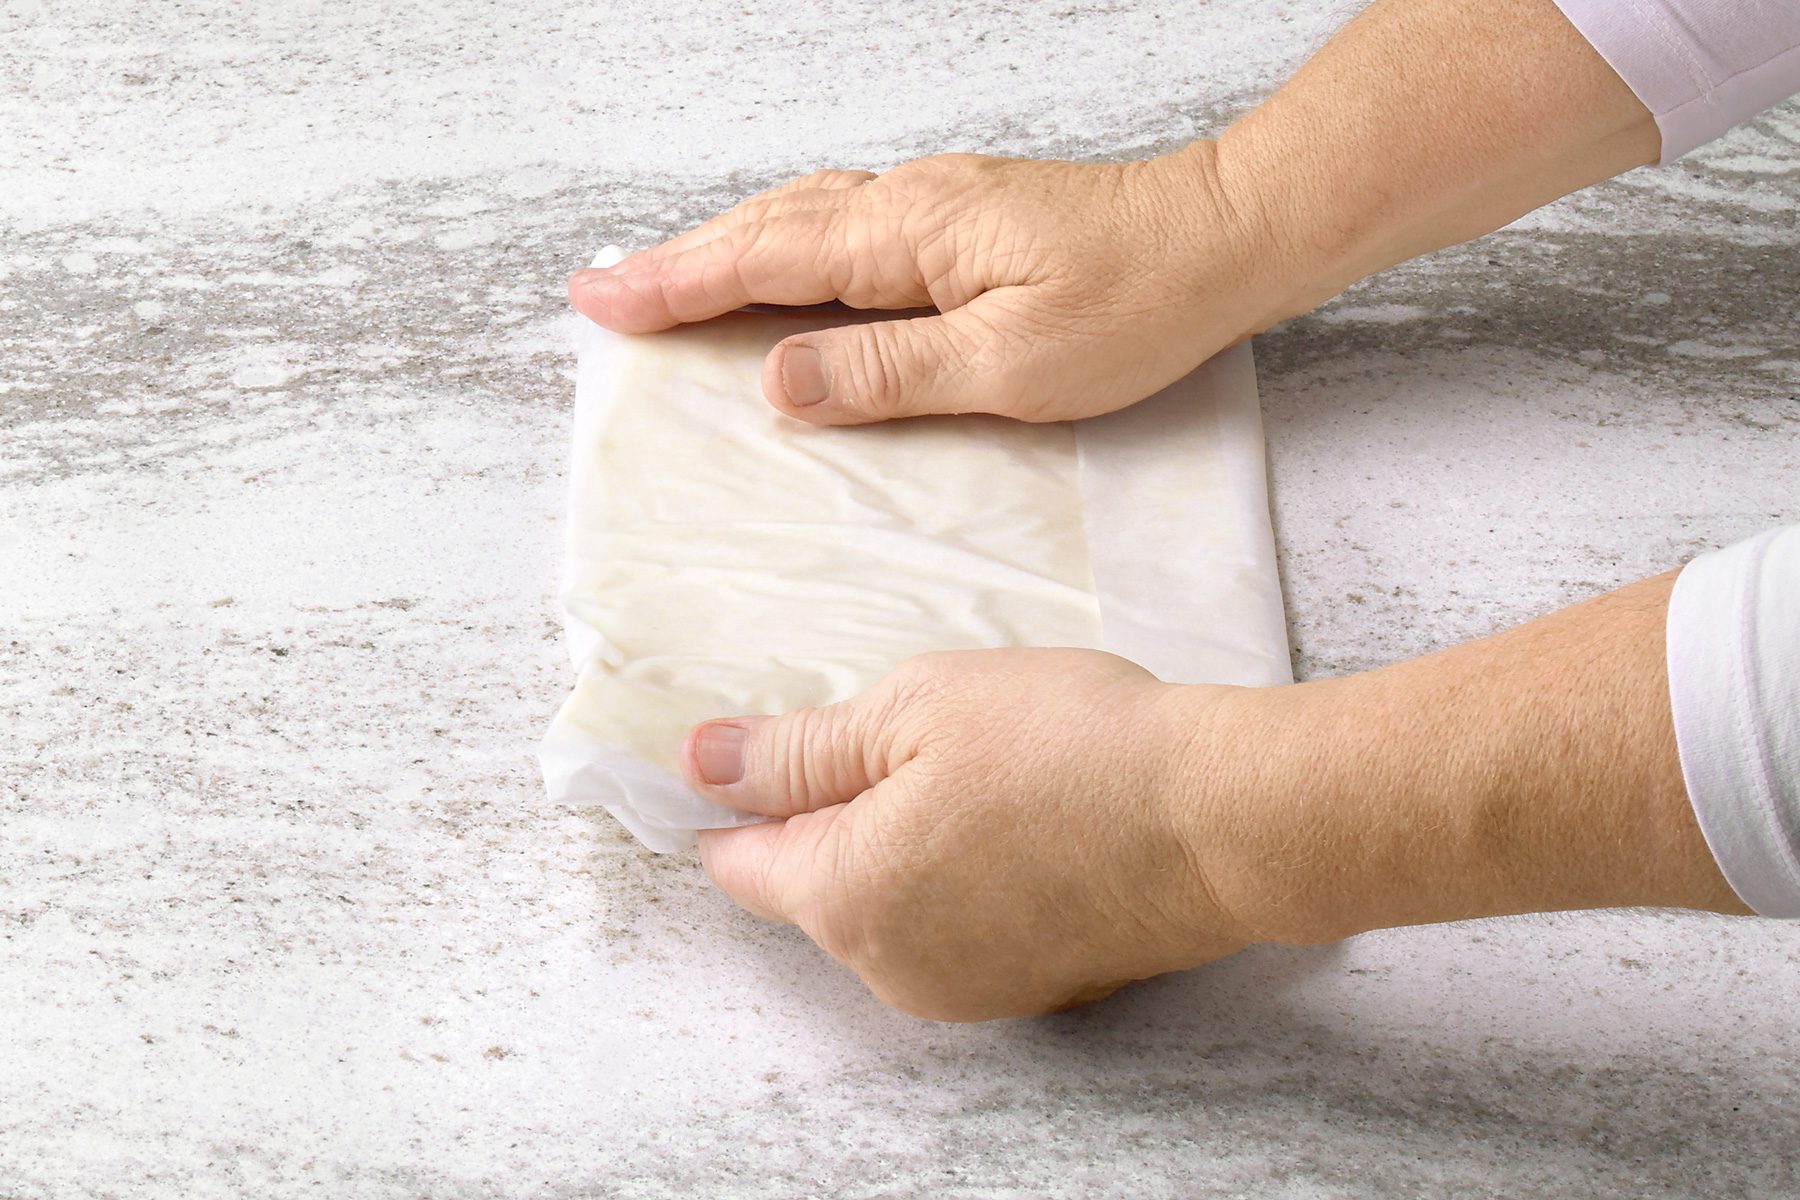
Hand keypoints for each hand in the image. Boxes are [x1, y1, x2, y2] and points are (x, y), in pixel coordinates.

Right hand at [569, 148, 1279, 424]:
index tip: (602, 300)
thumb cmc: (1136, 303)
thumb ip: (888, 371)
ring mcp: (934, 202)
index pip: (765, 260)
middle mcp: (909, 202)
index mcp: (910, 235)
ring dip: (724, 247)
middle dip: (676, 261)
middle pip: (766, 226)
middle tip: (601, 290)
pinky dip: (785, 242)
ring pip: (801, 217)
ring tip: (664, 278)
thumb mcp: (1010, 361)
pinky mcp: (960, 216)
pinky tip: (780, 262)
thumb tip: (776, 378)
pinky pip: (842, 222)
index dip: (676, 283)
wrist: (1222, 238)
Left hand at [677, 575, 1747, 1021]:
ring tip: (969, 764)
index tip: (744, 752)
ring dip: (903, 843)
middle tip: (890, 730)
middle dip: (832, 815)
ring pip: (894, 908)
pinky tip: (1021, 813)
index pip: (742, 863)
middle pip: (819, 888)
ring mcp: (972, 988)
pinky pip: (963, 926)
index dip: (732, 802)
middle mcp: (894, 969)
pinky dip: (966, 875)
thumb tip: (701, 765)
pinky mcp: (1042, 984)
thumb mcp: (911, 710)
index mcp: (844, 899)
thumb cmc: (1068, 747)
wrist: (1223, 817)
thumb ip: (797, 750)